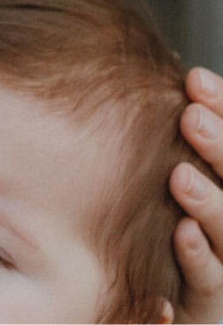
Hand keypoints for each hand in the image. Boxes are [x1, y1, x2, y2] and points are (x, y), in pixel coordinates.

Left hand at [171, 67, 222, 321]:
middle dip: (222, 149)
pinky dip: (199, 263)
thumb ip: (176, 136)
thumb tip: (167, 76)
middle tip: (190, 117)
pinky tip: (182, 236)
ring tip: (180, 177)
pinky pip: (207, 286)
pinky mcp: (207, 305)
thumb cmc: (164, 225)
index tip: (194, 79)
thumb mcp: (172, 174)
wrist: (161, 301)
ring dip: (211, 205)